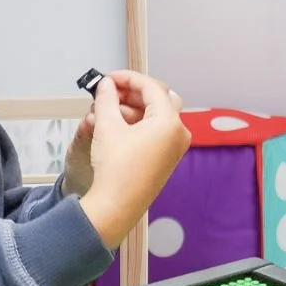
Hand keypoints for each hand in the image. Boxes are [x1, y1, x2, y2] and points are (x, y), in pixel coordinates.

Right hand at [78, 71, 189, 248]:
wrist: (116, 206)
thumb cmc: (116, 171)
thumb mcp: (107, 126)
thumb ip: (107, 99)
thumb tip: (106, 86)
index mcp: (170, 122)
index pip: (152, 88)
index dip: (128, 78)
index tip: (109, 78)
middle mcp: (178, 133)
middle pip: (158, 99)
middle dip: (132, 93)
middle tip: (110, 91)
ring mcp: (174, 147)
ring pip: (157, 115)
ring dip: (134, 108)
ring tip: (108, 109)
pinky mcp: (166, 159)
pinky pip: (156, 131)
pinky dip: (139, 123)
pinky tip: (118, 125)